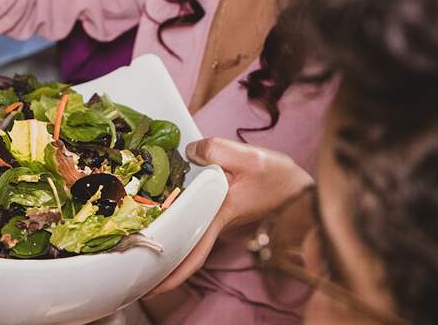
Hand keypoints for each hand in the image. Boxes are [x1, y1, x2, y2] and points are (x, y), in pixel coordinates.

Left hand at [147, 138, 312, 296]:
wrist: (305, 192)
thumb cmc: (283, 181)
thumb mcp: (250, 157)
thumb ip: (215, 149)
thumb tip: (189, 150)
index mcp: (219, 216)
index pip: (191, 254)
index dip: (169, 275)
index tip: (147, 287)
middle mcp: (219, 226)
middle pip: (185, 251)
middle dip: (160, 262)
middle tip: (132, 260)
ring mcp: (223, 223)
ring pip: (191, 237)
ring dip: (169, 240)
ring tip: (139, 238)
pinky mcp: (226, 215)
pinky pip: (199, 223)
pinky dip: (182, 222)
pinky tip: (168, 211)